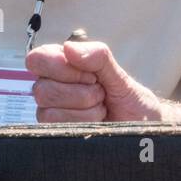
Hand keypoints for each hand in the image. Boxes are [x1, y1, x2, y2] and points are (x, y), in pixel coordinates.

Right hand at [25, 40, 162, 122]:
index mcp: (64, 66)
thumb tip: (68, 47)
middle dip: (80, 92)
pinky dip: (83, 122)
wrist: (143, 130)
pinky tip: (96, 121)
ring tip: (100, 107)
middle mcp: (53, 88)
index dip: (60, 67)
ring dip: (84, 109)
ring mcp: (53, 112)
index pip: (37, 59)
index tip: (89, 74)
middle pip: (42, 88)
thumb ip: (98, 57)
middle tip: (100, 92)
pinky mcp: (56, 133)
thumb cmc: (131, 102)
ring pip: (48, 111)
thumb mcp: (120, 75)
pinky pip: (56, 127)